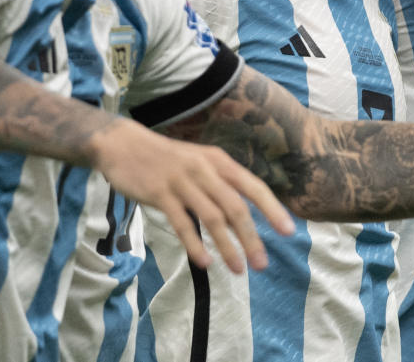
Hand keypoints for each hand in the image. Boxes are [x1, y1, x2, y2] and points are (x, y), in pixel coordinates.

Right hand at [92, 118, 294, 273]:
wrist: (124, 144)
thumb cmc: (167, 159)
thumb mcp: (199, 164)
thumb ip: (219, 187)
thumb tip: (242, 221)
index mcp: (219, 161)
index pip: (253, 187)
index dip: (272, 209)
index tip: (290, 231)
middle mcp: (205, 170)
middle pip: (236, 207)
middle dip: (252, 237)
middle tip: (262, 263)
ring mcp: (182, 181)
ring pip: (212, 217)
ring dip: (228, 246)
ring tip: (239, 269)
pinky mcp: (160, 194)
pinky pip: (182, 223)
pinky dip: (195, 244)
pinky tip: (205, 262)